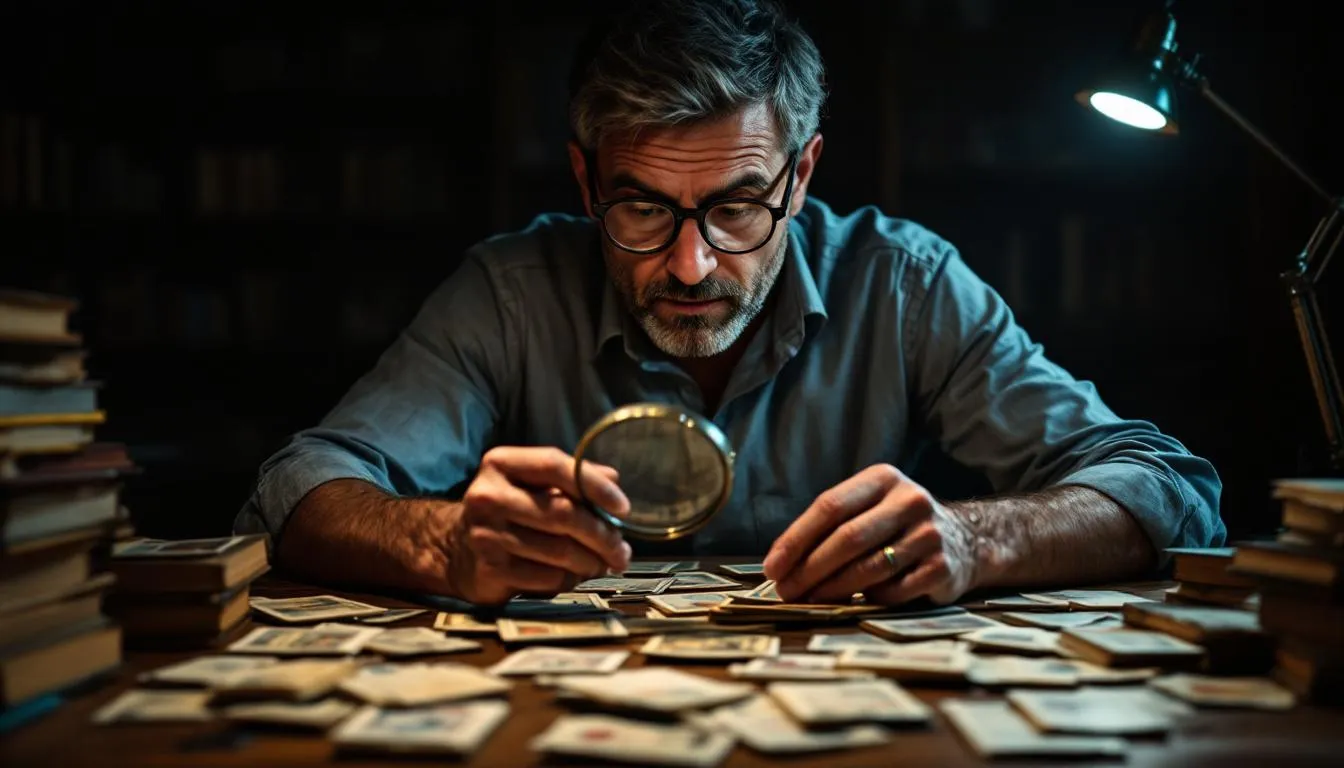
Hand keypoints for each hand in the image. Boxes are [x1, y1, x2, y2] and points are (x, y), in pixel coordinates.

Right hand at [445, 446, 631, 604]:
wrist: (454, 549)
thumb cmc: (507, 512)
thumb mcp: (532, 484)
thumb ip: (571, 479)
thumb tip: (613, 479)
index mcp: (501, 464)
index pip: (556, 465)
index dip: (595, 486)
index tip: (622, 507)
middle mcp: (488, 495)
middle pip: (563, 513)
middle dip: (603, 535)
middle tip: (622, 551)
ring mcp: (486, 534)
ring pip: (560, 551)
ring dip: (591, 562)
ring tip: (602, 564)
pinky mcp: (490, 570)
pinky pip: (548, 577)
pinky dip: (569, 579)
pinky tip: (572, 575)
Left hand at [762, 464, 978, 604]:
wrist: (967, 541)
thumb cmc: (897, 527)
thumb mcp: (870, 509)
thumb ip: (832, 527)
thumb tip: (782, 565)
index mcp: (883, 479)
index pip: (830, 506)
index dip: (796, 539)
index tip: (773, 567)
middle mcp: (910, 500)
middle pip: (848, 538)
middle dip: (809, 569)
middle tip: (785, 592)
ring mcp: (930, 534)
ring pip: (868, 567)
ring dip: (832, 589)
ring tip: (809, 601)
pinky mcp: (943, 568)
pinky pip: (893, 591)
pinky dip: (868, 600)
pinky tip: (854, 603)